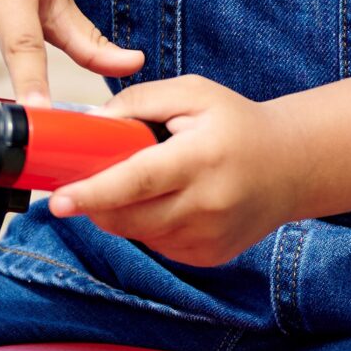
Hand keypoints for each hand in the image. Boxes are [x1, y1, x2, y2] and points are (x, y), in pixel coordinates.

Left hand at [47, 76, 304, 266]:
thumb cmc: (239, 126)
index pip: (137, 182)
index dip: (93, 193)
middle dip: (97, 201)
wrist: (291, 167)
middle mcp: (206, 205)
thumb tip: (91, 123)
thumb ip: (139, 101)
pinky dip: (149, 225)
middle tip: (87, 179)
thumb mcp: (194, 93)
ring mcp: (208, 237)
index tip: (59, 201)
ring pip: (138, 233)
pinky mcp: (207, 256)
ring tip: (152, 180)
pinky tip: (171, 201)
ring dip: (125, 211)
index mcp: (200, 159)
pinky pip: (157, 244)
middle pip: (128, 216)